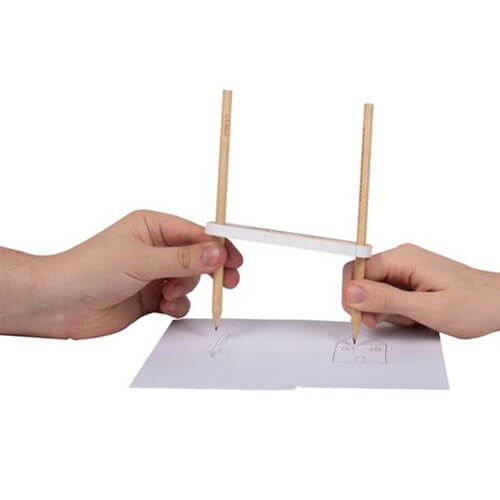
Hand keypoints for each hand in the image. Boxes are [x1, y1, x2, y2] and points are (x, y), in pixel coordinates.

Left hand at [0, 210, 242, 338]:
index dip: (218, 246)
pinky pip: (178, 301)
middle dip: (210, 270)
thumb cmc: (89, 269)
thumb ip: (183, 259)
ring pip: (190, 281)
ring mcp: (153, 273)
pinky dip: (176, 306)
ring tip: (167, 294)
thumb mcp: (141, 260)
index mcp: (152, 227)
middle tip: (228, 282)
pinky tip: (164, 307)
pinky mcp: (150, 297)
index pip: (196, 233)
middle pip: (198, 257)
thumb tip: (217, 253)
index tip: (235, 260)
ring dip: (185, 290)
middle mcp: (155, 248)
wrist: (58, 303)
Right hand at [342, 244, 499, 337]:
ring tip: (412, 318)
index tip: (363, 318)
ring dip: (386, 310)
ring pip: (374, 290)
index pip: (357, 270)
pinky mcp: (410, 279)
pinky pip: (388, 294)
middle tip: (390, 321)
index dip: (353, 295)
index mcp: (402, 258)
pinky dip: (396, 309)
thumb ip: (386, 300)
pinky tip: (415, 315)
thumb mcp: (427, 308)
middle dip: (370, 305)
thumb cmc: (474, 304)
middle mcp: (401, 259)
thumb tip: (350, 292)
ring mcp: (405, 268)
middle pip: (363, 280)